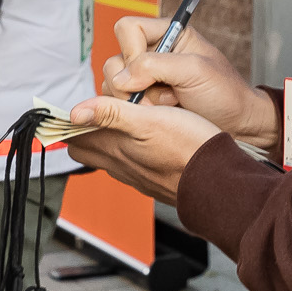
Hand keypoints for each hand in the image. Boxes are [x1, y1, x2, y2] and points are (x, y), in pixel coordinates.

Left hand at [61, 96, 224, 206]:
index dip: (72, 122)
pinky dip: (130, 153)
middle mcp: (120, 167)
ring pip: (109, 158)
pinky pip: (131, 167)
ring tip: (124, 122)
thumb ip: (110, 114)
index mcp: (114, 148)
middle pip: (85, 151)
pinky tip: (147, 142)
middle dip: (85, 132)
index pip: (74, 139)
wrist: (219, 182)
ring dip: (109, 141)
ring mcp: (136, 177)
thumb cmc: (188, 147)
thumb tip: (74, 113)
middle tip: (99, 112)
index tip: (77, 108)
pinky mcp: (153, 182)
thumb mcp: (148, 120)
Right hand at [103, 15, 278, 149]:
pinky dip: (137, 112)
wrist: (236, 123)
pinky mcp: (142, 100)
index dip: (132, 50)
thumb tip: (121, 78)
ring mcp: (145, 78)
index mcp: (167, 34)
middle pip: (116, 59)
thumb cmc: (224, 93)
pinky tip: (162, 115)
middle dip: (135, 83)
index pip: (128, 28)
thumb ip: (155, 66)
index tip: (151, 72)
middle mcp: (152, 53)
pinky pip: (119, 102)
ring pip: (114, 83)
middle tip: (165, 94)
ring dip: (138, 100)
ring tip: (168, 105)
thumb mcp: (194, 71)